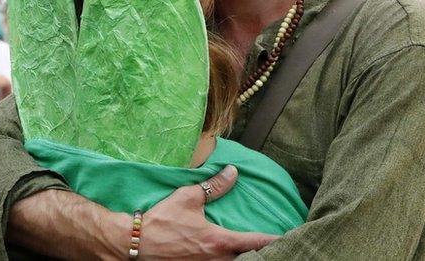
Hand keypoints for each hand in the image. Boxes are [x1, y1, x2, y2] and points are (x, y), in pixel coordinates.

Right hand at [139, 166, 277, 259]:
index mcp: (220, 241)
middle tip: (273, 245)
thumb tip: (233, 172)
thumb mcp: (188, 198)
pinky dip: (228, 259)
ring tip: (253, 250)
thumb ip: (214, 186)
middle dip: (261, 252)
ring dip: (244, 256)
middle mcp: (218, 259)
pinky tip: (228, 254)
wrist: (137, 243)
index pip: (256, 242)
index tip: (288, 236)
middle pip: (249, 259)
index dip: (275, 240)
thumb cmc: (162, 220)